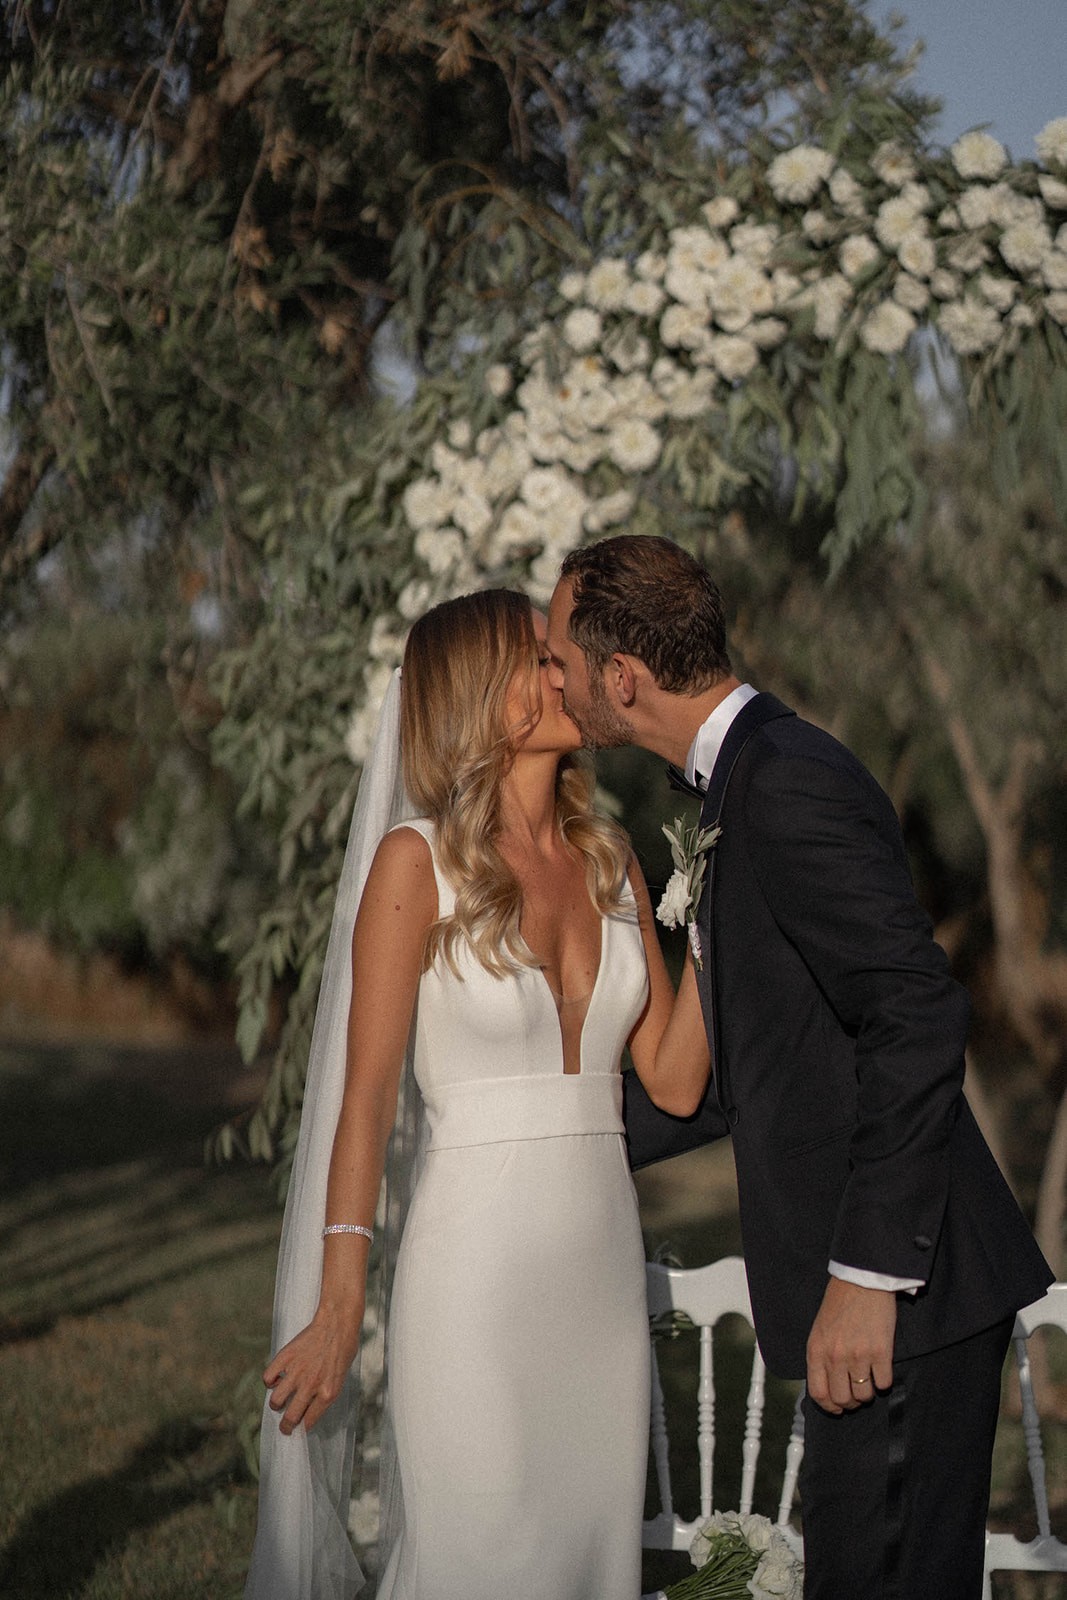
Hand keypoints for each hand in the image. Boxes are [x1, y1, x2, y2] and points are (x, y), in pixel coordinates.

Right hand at [263, 1302, 362, 1434]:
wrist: (337, 1324)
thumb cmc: (343, 1351)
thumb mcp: (340, 1379)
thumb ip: (324, 1395)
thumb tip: (307, 1410)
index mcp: (328, 1393)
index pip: (308, 1422)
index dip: (302, 1428)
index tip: (298, 1429)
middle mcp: (311, 1385)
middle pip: (290, 1417)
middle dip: (286, 1427)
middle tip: (285, 1426)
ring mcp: (297, 1371)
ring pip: (276, 1400)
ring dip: (277, 1404)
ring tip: (281, 1400)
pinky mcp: (286, 1357)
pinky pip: (268, 1377)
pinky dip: (270, 1381)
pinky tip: (277, 1378)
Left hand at [805, 1276, 895, 1414]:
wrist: (861, 1281)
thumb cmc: (839, 1304)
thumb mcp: (819, 1331)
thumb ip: (820, 1357)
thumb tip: (827, 1386)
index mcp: (817, 1351)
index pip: (818, 1393)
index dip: (829, 1406)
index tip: (837, 1408)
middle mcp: (835, 1357)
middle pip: (843, 1399)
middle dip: (851, 1402)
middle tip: (856, 1393)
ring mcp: (859, 1356)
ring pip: (864, 1395)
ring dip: (868, 1393)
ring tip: (869, 1380)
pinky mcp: (881, 1352)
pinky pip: (884, 1383)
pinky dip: (883, 1381)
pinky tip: (881, 1369)